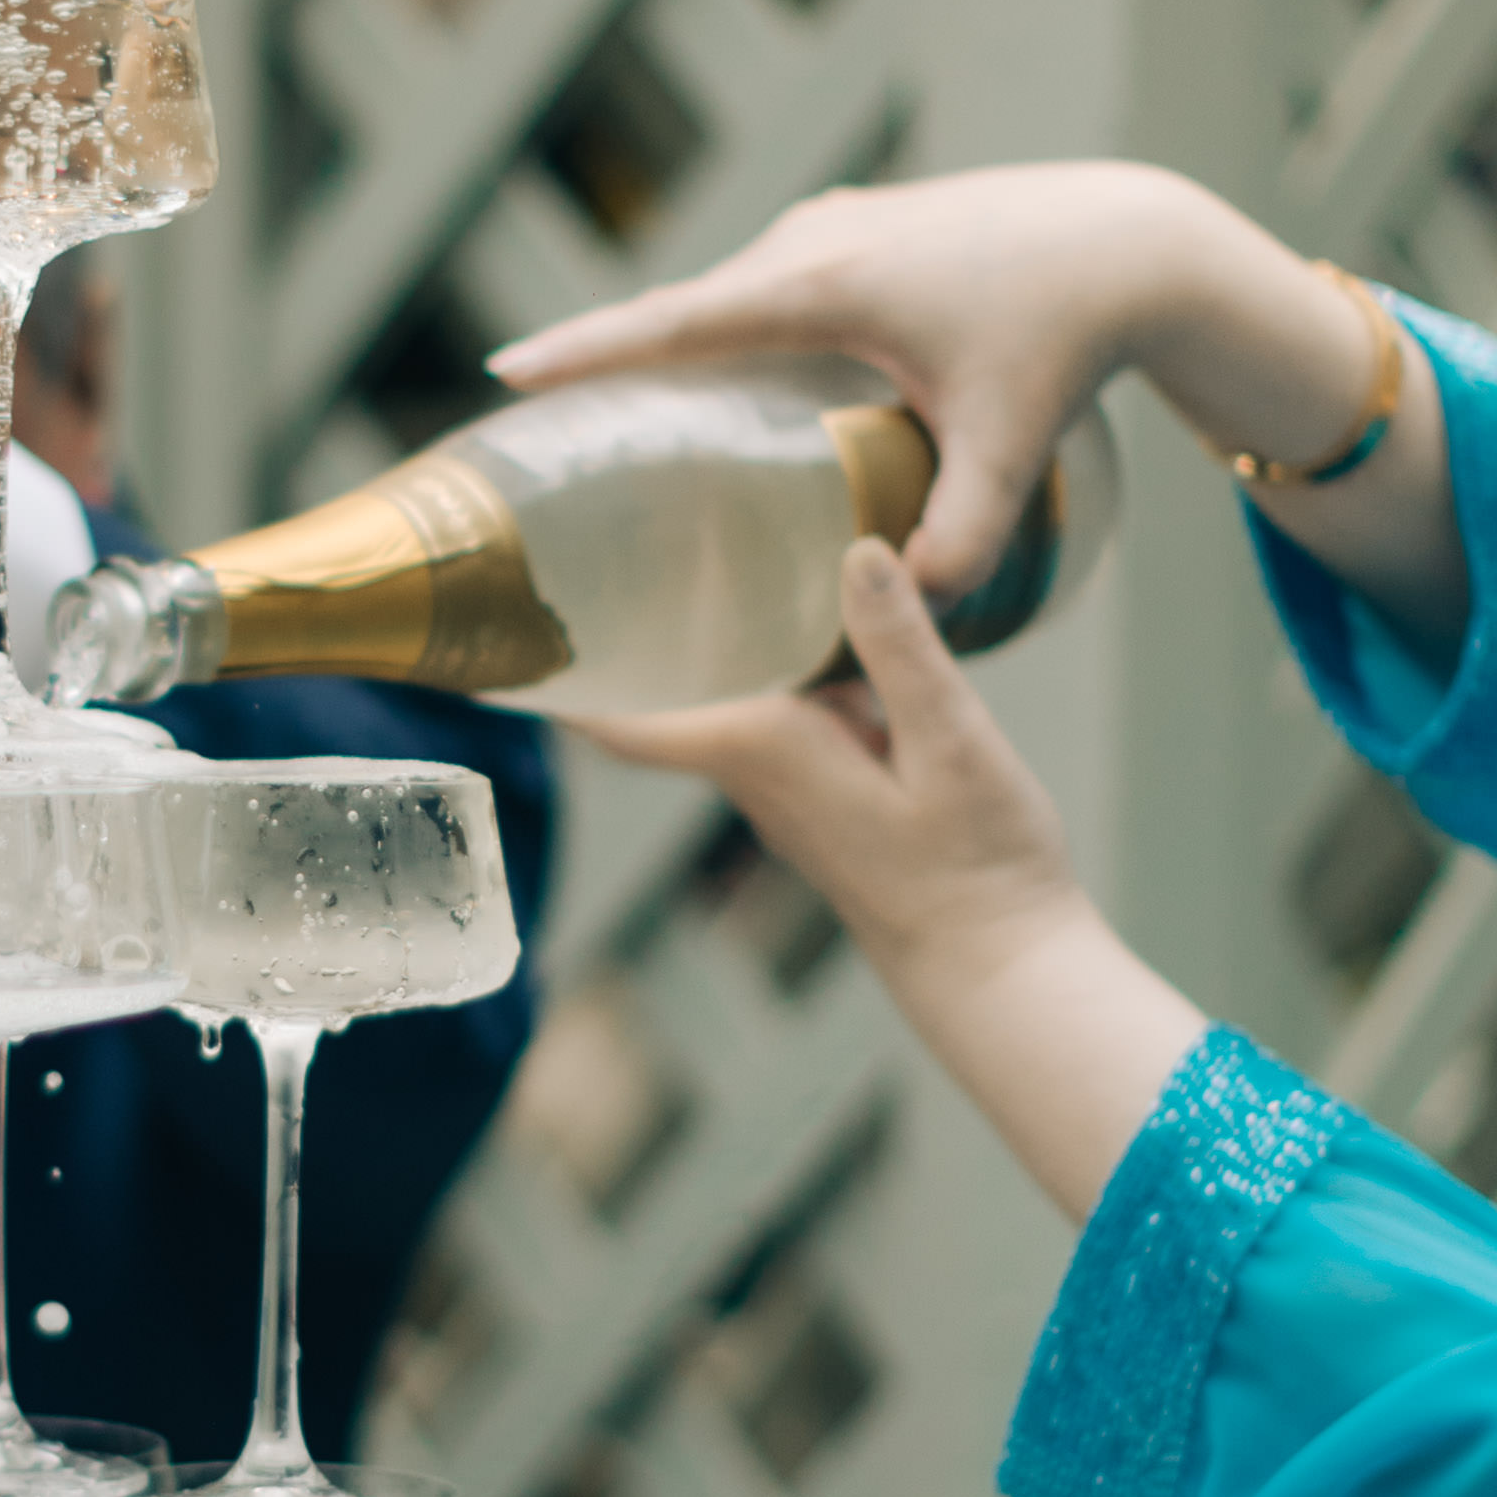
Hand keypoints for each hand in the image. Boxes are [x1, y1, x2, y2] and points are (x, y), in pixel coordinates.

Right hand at [492, 164, 1372, 596]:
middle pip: (687, 312)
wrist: (1130, 241)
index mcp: (823, 284)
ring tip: (612, 419)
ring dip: (676, 349)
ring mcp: (833, 224)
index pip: (676, 324)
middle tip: (542, 429)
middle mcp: (811, 240)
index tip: (508, 373)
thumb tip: (898, 610)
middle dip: (612, 362)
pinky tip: (723, 383)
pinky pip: (768, 285)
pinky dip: (732, 331)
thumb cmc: (1066, 336)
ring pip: (730, 298)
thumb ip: (960, 541)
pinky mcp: (858, 227)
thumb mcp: (1010, 449)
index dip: (587, 352)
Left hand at [591, 539, 1206, 1218]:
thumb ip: (902, 647)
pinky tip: (793, 606)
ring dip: (691, 636)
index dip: (560, 675)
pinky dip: (759, 656)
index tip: (500, 628)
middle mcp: (753, 768)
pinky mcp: (821, 789)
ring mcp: (783, 784)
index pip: (623, 717)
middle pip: (660, 690)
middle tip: (588, 536)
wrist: (997, 960)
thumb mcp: (953, 744)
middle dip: (621, 624)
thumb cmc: (977, 866)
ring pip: (714, 696)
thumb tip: (858, 549)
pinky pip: (766, 708)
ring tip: (674, 542)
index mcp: (762, 748)